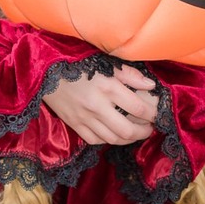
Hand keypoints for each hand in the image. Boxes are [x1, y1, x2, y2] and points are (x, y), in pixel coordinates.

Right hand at [44, 63, 158, 144]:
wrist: (46, 71)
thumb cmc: (78, 64)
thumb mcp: (106, 63)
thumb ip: (129, 75)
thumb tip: (150, 86)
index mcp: (108, 87)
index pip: (138, 108)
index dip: (152, 115)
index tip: (157, 115)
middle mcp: (97, 106)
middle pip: (127, 130)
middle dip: (143, 132)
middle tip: (149, 128)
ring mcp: (84, 118)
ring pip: (112, 139)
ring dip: (128, 139)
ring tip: (135, 133)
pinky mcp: (74, 124)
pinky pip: (95, 140)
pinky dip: (108, 140)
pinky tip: (114, 134)